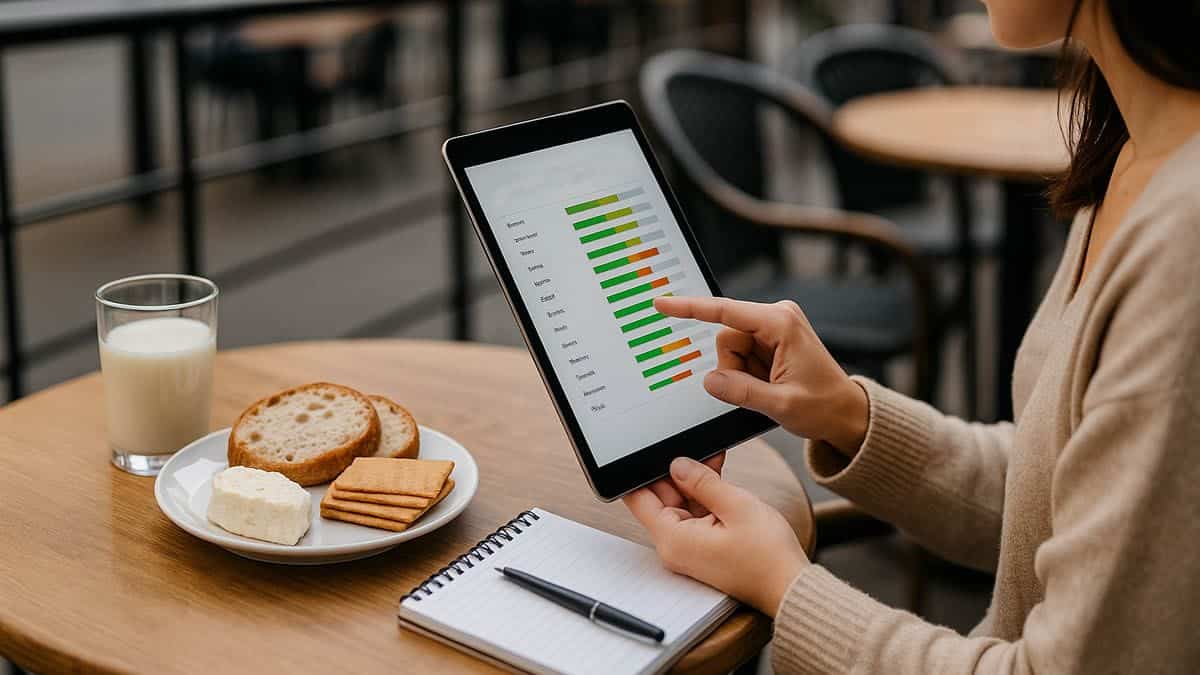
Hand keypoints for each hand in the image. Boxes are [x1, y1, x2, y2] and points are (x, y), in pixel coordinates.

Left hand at [624, 457, 807, 615]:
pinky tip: (719, 479)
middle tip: (697, 451)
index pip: (638, 498)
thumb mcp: (736, 505)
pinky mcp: (702, 547)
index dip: (641, 471)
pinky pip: (695, 515)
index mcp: (673, 539)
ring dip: (695, 483)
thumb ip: (702, 481)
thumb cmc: (768, 556)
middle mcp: (674, 546)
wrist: (790, 586)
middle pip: (660, 499)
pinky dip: (706, 498)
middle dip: (677, 472)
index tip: (653, 450)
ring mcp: (688, 548)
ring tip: (714, 461)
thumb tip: (677, 464)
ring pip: (680, 504)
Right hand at [655, 296, 868, 456]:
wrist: (845, 412)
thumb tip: (709, 380)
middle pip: (726, 337)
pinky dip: (748, 373)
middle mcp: (776, 316)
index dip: (690, 308)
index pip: (725, 312)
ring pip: (730, 349)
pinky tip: (770, 382)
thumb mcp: (781, 405)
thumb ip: (741, 392)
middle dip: (734, 368)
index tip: (662, 304)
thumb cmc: (823, 406)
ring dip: (742, 373)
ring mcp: (773, 326)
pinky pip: (740, 354)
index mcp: (780, 323)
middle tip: (762, 389)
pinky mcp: (770, 337)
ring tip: (770, 386)